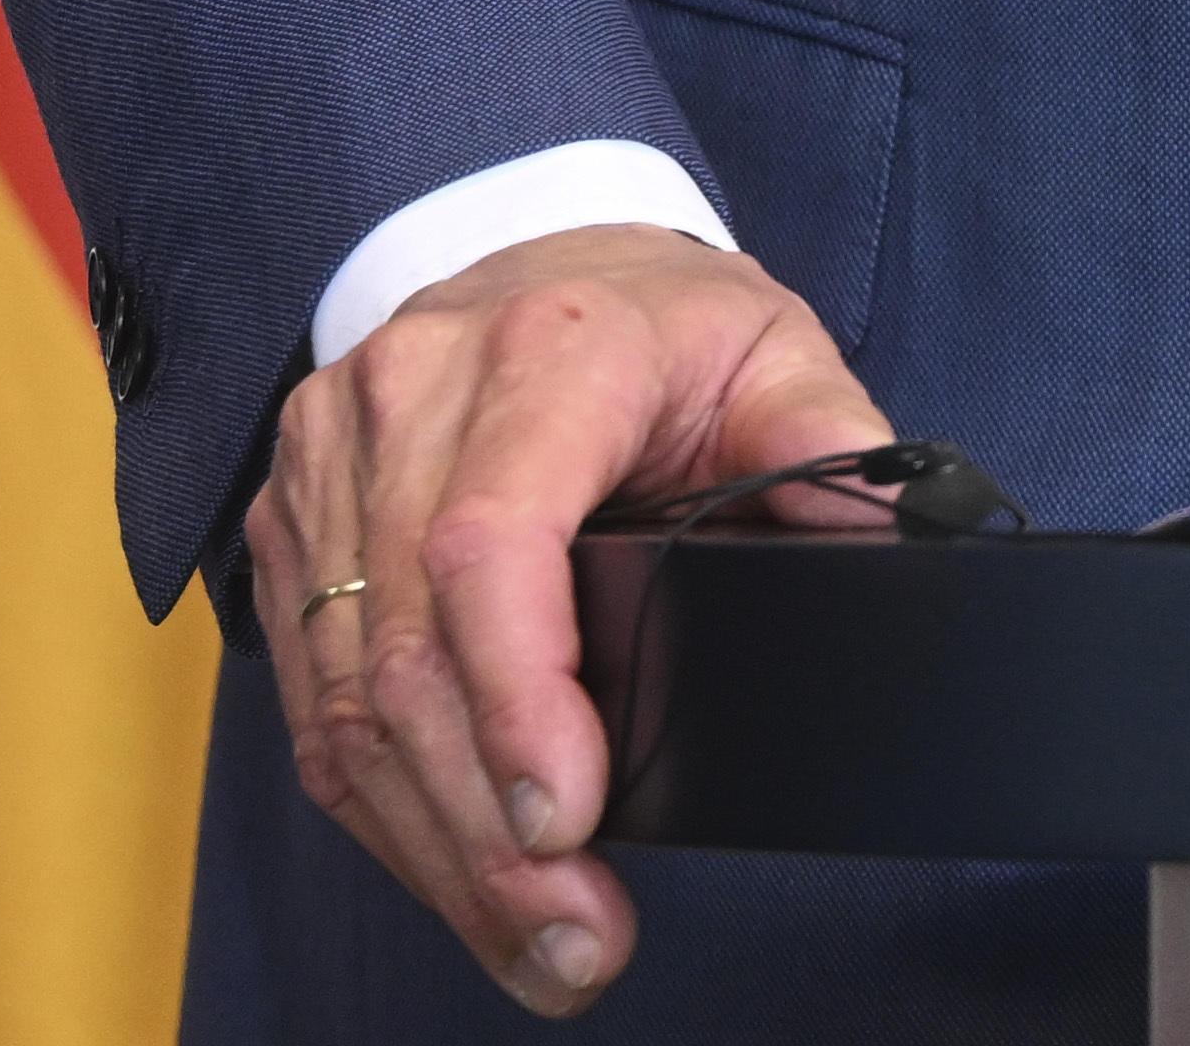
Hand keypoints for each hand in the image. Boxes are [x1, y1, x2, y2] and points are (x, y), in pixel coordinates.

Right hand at [238, 220, 890, 1015]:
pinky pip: (313, 700)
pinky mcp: (289, 526)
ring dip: (437, 847)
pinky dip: (387, 808)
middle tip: (574, 940)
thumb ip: (832, 446)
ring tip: (535, 942)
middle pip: (408, 652)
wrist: (531, 248)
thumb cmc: (660, 320)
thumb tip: (900, 548)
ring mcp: (333, 462)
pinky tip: (460, 875)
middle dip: (487, 830)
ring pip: (346, 699)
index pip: (493, 541)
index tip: (565, 818)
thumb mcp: (775, 349)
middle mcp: (413, 398)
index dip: (519, 696)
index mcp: (548, 352)